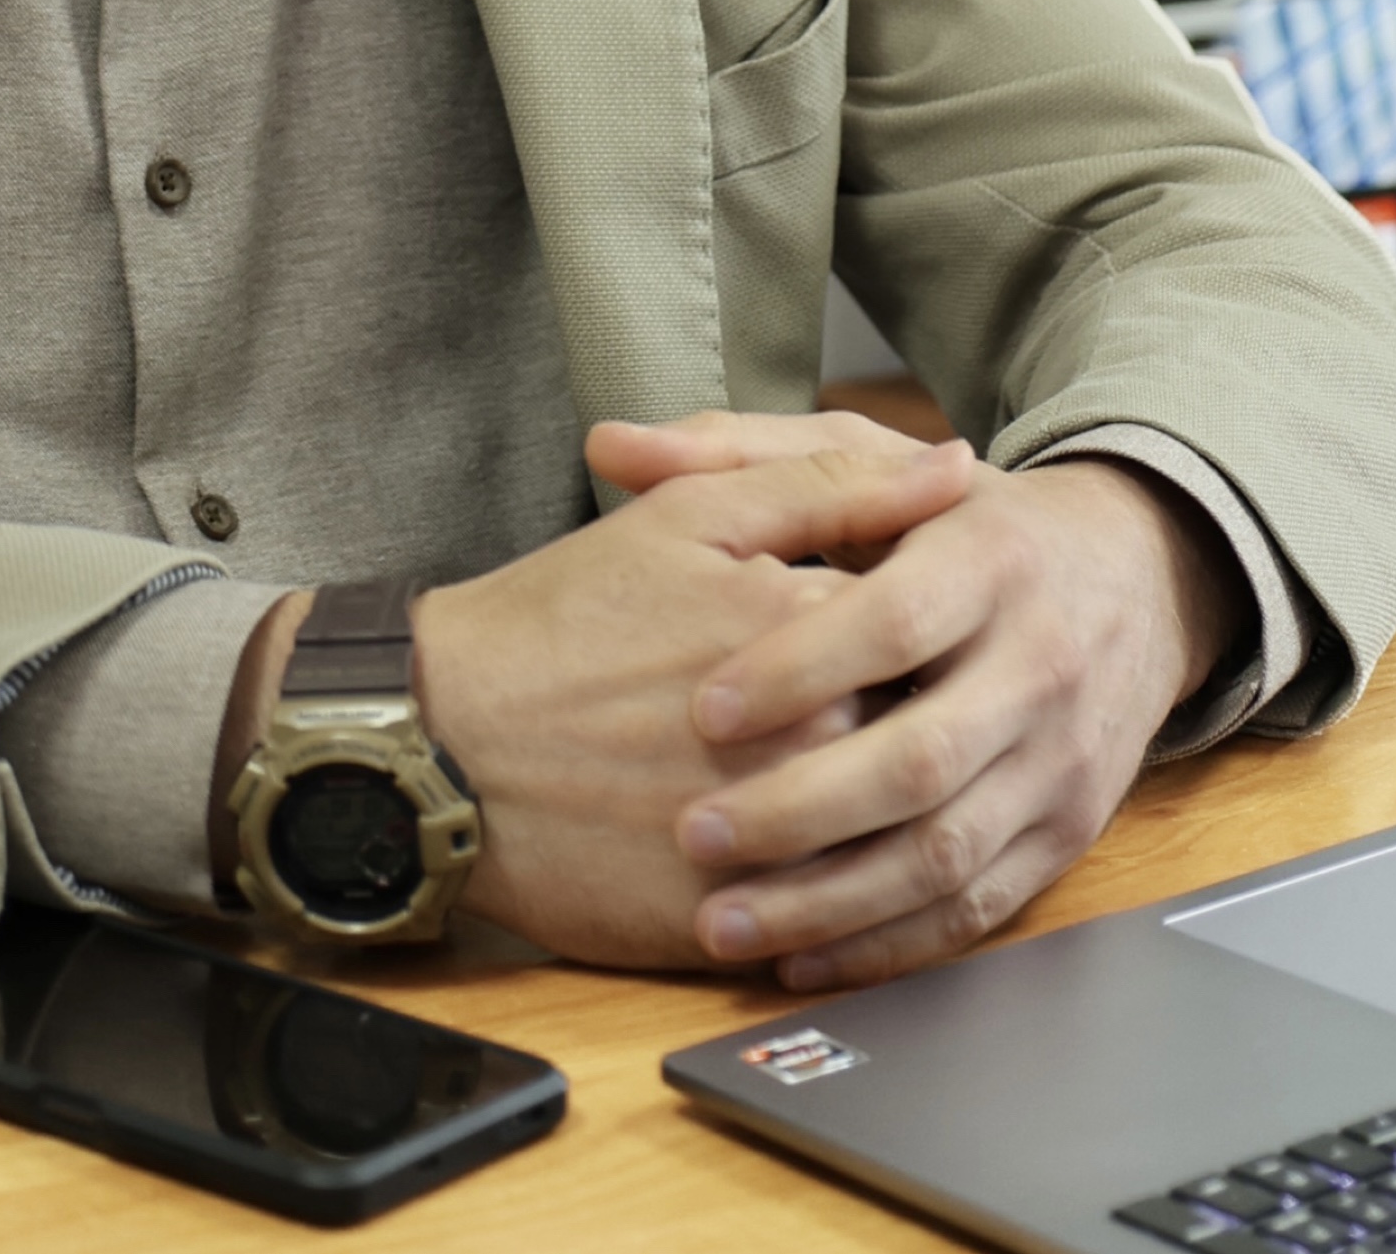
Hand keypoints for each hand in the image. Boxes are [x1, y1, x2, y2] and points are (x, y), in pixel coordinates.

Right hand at [401, 438, 979, 967]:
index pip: (928, 634)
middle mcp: (813, 739)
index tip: (860, 639)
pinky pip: (824, 928)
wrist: (440, 745)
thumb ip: (832, 485)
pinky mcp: (738, 925)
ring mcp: (779, 843)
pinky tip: (775, 864)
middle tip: (814, 718)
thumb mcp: (689, 520)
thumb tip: (955, 467)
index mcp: (810, 629)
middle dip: (884, 724)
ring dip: (861, 820)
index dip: (896, 635)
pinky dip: (817, 902)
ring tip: (791, 789)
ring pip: (879, 841)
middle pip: (912, 736)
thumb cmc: (558, 622)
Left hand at [595, 430, 1243, 989]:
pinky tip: (800, 954)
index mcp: (987, 559)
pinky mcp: (1064, 832)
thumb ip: (741, 451)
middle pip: (922, 757)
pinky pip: (977, 908)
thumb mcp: (868, 455)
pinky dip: (888, 944)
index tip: (702, 710)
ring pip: (946, 853)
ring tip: (721, 918)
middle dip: (800, 807)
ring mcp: (1059, 760)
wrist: (1136, 577)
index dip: (798, 671)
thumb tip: (609, 442)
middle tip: (692, 833)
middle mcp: (1037, 663)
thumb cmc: (962, 518)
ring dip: (830, 900)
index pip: (895, 622)